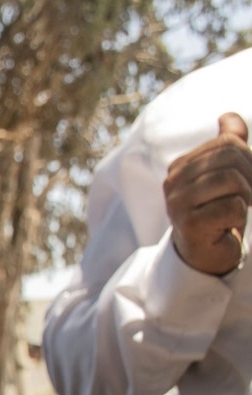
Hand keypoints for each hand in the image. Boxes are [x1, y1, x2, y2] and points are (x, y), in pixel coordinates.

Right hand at [165, 112, 251, 274]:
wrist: (205, 253)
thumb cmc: (216, 212)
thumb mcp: (223, 175)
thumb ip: (227, 145)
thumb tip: (228, 116)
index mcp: (180, 167)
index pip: (227, 144)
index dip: (249, 159)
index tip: (248, 181)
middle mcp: (173, 183)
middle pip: (231, 159)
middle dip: (251, 177)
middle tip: (249, 197)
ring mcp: (178, 203)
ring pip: (233, 181)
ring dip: (246, 198)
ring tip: (238, 210)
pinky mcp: (190, 224)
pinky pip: (232, 207)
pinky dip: (239, 217)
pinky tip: (228, 226)